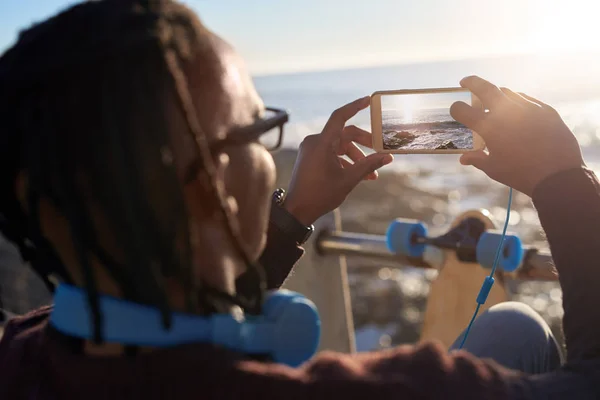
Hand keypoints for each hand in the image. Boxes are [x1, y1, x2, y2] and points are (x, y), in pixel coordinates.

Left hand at [283, 96, 393, 224]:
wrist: (297, 210)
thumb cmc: (320, 195)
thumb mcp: (348, 180)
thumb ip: (368, 166)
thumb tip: (388, 157)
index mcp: (321, 143)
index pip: (340, 117)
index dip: (355, 106)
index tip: (369, 100)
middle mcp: (315, 142)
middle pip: (345, 134)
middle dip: (364, 144)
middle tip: (380, 153)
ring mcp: (311, 149)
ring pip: (340, 145)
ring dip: (356, 156)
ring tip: (371, 174)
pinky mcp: (311, 157)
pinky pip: (332, 153)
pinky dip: (345, 161)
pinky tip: (357, 175)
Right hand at [450, 76, 584, 195]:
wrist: (558, 175)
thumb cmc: (520, 174)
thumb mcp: (494, 169)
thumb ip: (477, 159)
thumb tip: (463, 158)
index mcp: (489, 127)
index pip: (463, 110)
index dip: (456, 109)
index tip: (456, 110)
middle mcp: (506, 112)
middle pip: (485, 88)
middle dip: (472, 82)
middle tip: (466, 82)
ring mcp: (528, 107)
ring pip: (507, 92)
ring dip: (497, 94)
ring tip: (495, 101)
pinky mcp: (545, 109)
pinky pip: (527, 99)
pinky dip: (517, 101)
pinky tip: (517, 109)